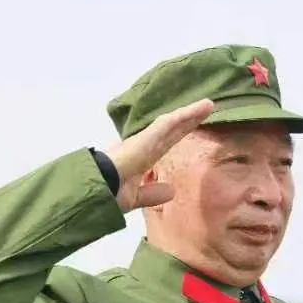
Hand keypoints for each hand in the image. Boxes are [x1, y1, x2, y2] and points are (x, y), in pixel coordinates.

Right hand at [106, 99, 213, 213]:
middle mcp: (143, 146)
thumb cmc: (107, 194)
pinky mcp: (145, 139)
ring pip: (171, 124)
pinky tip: (197, 110)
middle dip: (188, 121)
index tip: (191, 127)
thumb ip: (151, 194)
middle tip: (206, 109)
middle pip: (171, 130)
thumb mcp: (134, 198)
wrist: (94, 191)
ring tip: (208, 105)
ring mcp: (144, 140)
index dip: (178, 134)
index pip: (164, 144)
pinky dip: (183, 117)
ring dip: (190, 114)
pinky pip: (167, 125)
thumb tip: (171, 191)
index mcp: (140, 158)